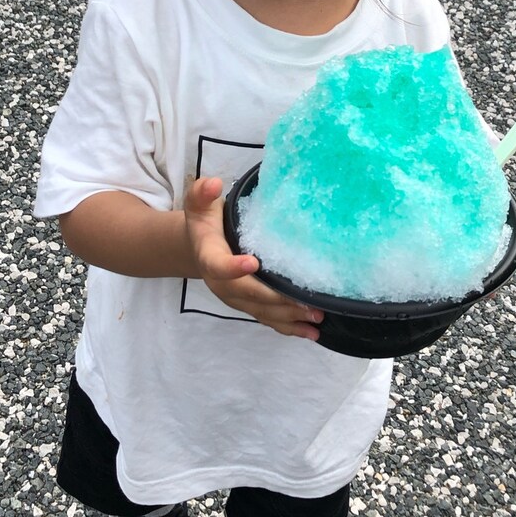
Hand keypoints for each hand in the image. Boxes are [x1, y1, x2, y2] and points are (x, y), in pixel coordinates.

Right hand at [184, 176, 323, 339]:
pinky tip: (311, 333)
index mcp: (209, 255)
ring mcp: (235, 298)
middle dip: (276, 301)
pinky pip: (267, 319)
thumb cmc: (205, 221)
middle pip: (247, 296)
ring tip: (316, 319)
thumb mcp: (199, 203)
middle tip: (306, 302)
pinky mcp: (247, 305)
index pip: (218, 265)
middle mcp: (221, 283)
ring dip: (288, 318)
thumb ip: (202, 193)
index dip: (233, 267)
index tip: (253, 263)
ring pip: (261, 312)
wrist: (199, 246)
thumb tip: (213, 184)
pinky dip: (288, 327)